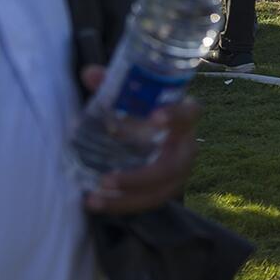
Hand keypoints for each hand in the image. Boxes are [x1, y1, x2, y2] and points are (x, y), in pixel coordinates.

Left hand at [80, 66, 197, 213]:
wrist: (152, 129)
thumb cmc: (142, 109)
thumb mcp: (128, 95)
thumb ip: (111, 84)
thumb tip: (90, 74)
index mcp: (183, 117)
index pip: (189, 112)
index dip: (176, 115)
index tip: (154, 117)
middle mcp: (185, 146)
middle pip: (172, 167)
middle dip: (140, 177)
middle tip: (106, 179)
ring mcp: (177, 171)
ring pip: (160, 191)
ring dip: (127, 199)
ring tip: (94, 199)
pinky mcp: (164, 187)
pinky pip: (148, 201)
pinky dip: (121, 205)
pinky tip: (95, 203)